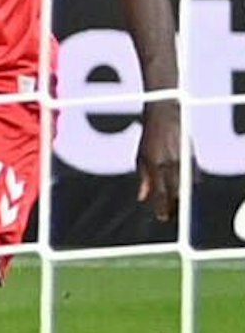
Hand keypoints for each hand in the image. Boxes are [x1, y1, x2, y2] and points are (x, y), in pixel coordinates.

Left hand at [135, 100, 180, 220]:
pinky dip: (189, 186)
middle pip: (174, 192)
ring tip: (178, 208)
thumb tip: (142, 197)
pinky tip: (185, 193)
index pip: (160, 191)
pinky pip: (193, 176)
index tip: (163, 217)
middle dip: (173, 206)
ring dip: (182, 198)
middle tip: (170, 216)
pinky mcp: (192, 156)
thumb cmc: (150, 137)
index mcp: (155, 164)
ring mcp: (182, 159)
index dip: (162, 206)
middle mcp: (169, 163)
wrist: (165, 115)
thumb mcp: (140, 157)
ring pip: (185, 186)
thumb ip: (142, 178)